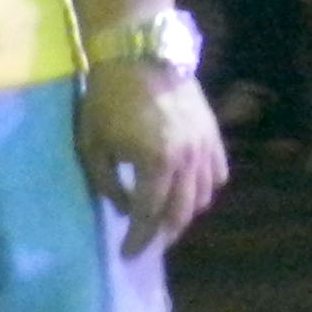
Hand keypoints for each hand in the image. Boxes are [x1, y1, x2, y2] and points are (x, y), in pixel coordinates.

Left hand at [80, 63, 225, 256]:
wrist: (141, 56)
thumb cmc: (109, 100)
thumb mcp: (93, 146)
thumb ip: (108, 185)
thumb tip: (126, 207)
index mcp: (156, 163)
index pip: (149, 215)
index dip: (138, 239)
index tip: (126, 255)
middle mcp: (188, 160)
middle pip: (181, 211)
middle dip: (163, 234)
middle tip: (147, 244)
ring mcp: (205, 146)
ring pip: (204, 195)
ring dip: (185, 213)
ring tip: (166, 220)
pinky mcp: (213, 133)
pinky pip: (218, 172)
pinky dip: (206, 189)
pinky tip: (190, 191)